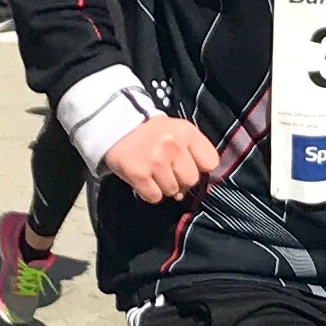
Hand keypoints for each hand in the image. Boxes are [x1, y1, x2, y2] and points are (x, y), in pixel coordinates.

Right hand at [103, 117, 220, 202]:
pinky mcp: (138, 174)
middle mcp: (173, 145)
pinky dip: (149, 193)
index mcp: (186, 132)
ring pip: (172, 191)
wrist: (115, 128)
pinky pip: (154, 197)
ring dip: (163, 187)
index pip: (210, 162)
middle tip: (167, 170)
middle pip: (191, 180)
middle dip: (181, 179)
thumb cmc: (151, 134)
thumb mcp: (177, 131)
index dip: (200, 168)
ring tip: (153, 173)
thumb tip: (192, 188)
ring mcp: (155, 160)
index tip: (189, 165)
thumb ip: (192, 153)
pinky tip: (144, 181)